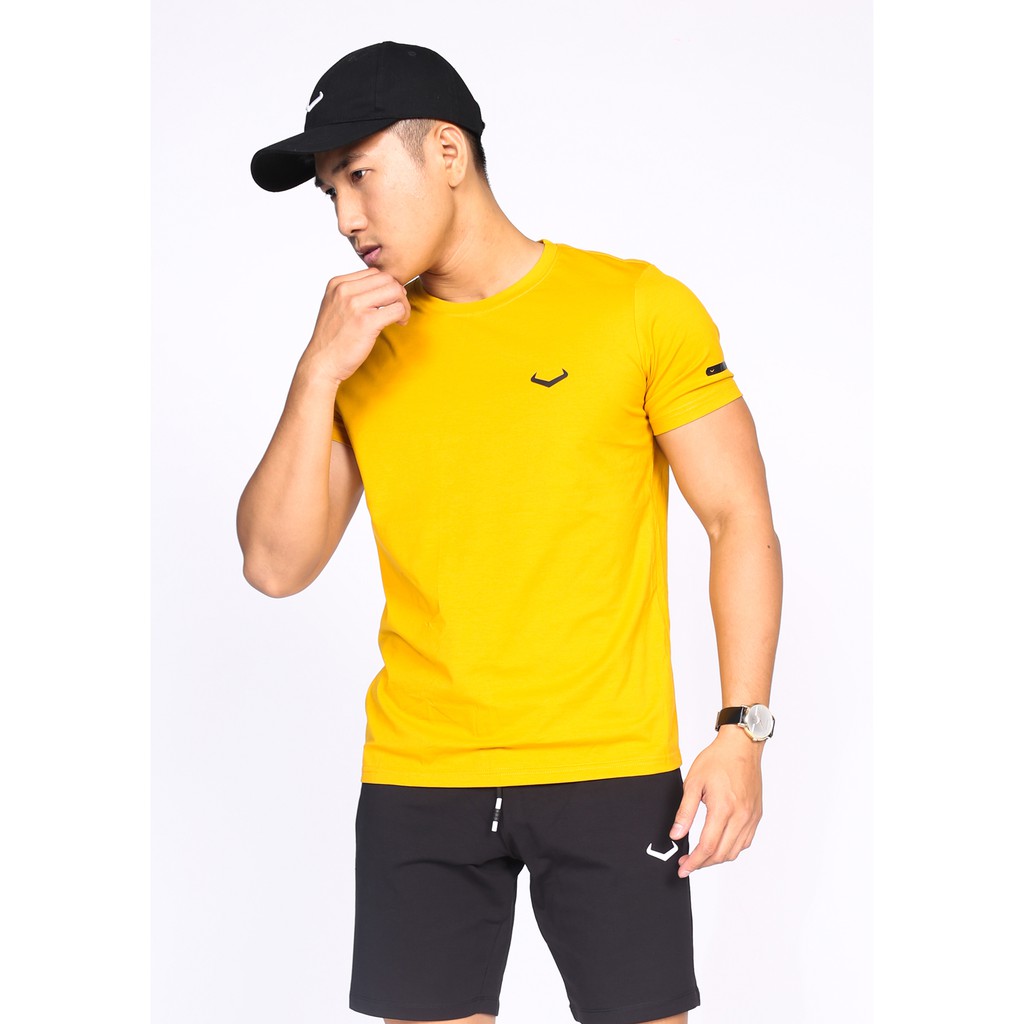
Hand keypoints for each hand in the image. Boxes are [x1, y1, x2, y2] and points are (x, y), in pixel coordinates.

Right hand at [303, 268, 410, 383]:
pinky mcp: (366, 322)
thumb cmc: (332, 338)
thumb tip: (382, 286)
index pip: (373, 272)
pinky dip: (403, 315)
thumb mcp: (335, 306)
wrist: (322, 362)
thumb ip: (352, 293)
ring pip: (394, 290)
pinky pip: (397, 309)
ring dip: (403, 303)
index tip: (389, 301)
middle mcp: (344, 290)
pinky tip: (400, 323)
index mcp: (337, 284)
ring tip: (400, 317)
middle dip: (398, 292)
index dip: (387, 285)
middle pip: (386, 278)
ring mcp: (355, 305)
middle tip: (399, 309)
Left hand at [670, 727, 763, 877]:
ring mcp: (751, 817)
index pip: (707, 846)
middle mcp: (741, 816)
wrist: (742, 747)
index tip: (682, 868)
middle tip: (687, 864)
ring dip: (717, 858)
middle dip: (702, 864)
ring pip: (735, 851)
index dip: (693, 861)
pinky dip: (731, 848)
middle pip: (722, 854)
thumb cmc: (718, 760)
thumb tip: (676, 834)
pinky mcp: (756, 815)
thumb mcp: (693, 782)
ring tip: (701, 857)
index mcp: (724, 808)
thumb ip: (684, 811)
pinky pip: (745, 841)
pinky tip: (719, 845)